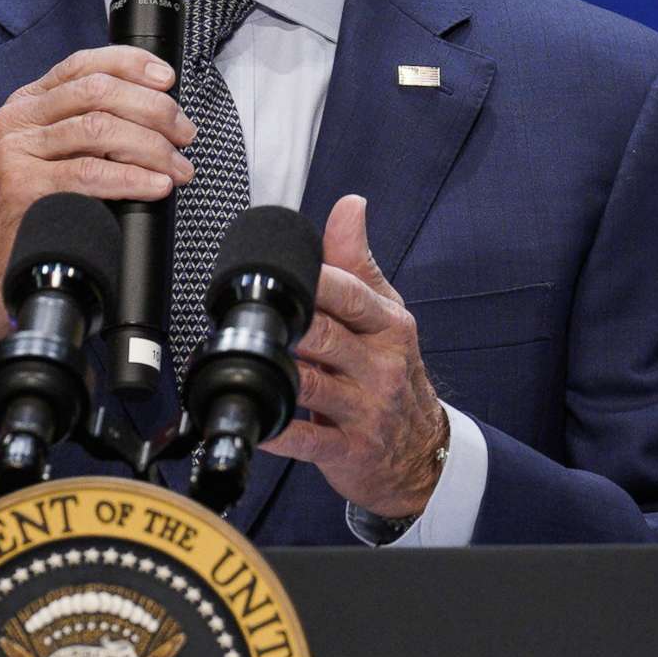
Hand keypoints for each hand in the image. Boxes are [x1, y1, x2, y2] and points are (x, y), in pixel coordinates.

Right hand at [0, 46, 195, 341]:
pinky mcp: (22, 187)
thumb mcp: (49, 154)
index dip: (131, 64)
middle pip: (98, 92)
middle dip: (154, 109)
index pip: (84, 64)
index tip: (167, 80)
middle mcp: (19, 119)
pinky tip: (155, 185)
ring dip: (152, 146)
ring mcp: (16, 151)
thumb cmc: (30, 209)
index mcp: (28, 103)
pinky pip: (90, 173)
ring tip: (177, 168)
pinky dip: (132, 178)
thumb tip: (155, 116)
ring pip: (99, 128)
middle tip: (184, 134)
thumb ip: (84, 127)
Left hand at [261, 195, 447, 518]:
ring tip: (239, 356)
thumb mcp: (385, 315)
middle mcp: (381, 367)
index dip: (313, 281)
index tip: (277, 269)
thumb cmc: (393, 371)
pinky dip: (278, 430)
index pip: (351, 295)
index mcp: (389, 327)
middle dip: (287, 324)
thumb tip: (349, 205)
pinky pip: (307, 440)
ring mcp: (366, 411)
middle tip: (248, 312)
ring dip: (273, 371)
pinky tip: (256, 418)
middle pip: (325, 337)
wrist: (418, 451)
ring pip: (312, 385)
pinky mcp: (348, 450)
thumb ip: (358, 262)